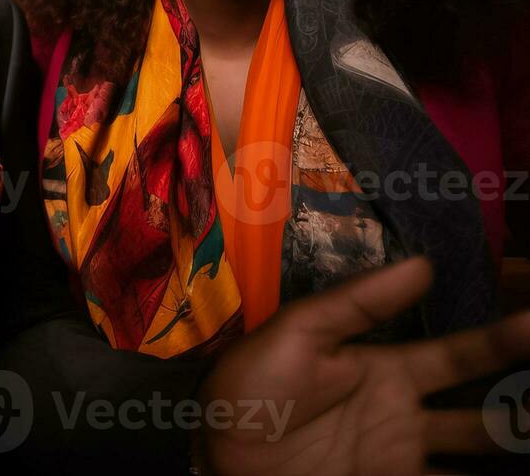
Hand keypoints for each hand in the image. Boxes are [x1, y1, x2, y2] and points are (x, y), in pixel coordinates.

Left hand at [200, 258, 529, 475]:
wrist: (219, 455)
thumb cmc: (250, 388)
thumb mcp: (297, 332)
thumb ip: (358, 302)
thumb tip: (424, 264)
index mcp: (386, 370)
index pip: (463, 353)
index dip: (507, 340)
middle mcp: (406, 415)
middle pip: (488, 414)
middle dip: (525, 404)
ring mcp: (402, 456)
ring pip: (479, 451)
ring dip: (512, 441)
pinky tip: (510, 469)